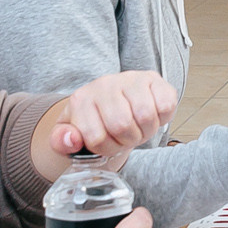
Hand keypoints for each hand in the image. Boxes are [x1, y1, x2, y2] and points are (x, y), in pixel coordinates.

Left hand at [51, 71, 178, 159]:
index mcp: (82, 99)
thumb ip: (61, 140)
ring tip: (138, 127)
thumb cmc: (93, 119)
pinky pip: (165, 105)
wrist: (110, 99)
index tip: (107, 143)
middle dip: (127, 141)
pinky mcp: (153, 78)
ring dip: (146, 131)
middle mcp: (105, 84)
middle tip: (126, 137)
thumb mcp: (70, 132)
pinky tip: (153, 116)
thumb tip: (71, 140)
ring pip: (145, 116)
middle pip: (122, 126)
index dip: (106, 149)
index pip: (97, 138)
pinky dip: (162, 118)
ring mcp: (130, 79)